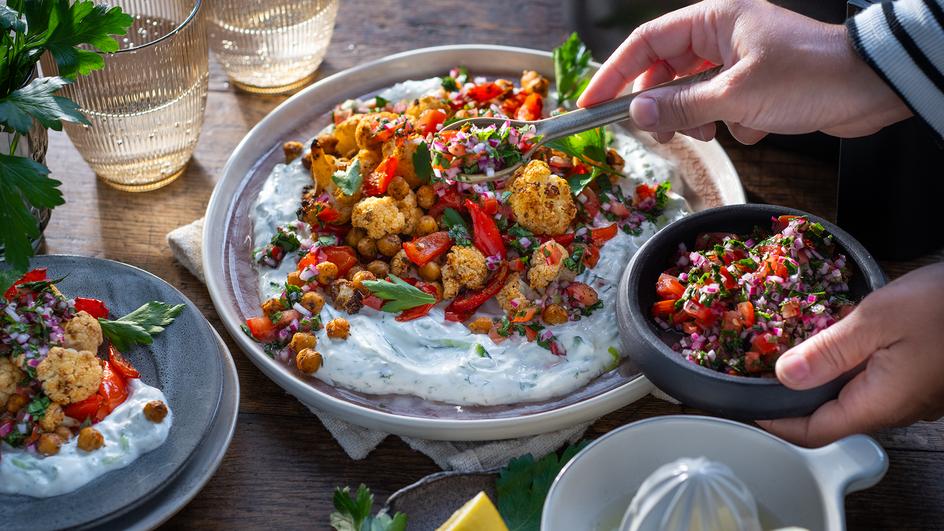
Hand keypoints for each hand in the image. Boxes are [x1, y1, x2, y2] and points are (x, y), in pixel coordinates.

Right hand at [577, 0, 911, 143]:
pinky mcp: (753, 86)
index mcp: (713, 20)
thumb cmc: (807, 77)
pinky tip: (753, 128)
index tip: (590, 105)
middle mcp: (720, 36)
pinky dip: (728, 125)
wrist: (870, 89)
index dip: (613, 75)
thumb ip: (680, 106)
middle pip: (664, 72)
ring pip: (690, 95)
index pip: (645, 44)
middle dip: (660, 106)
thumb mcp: (734, 96)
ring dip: (696, 119)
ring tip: (716, 130)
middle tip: (658, 134)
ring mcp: (737, 61)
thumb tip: (634, 114)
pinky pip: (718, 109)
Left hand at [757, 263, 943, 446]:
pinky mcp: (917, 380)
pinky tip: (828, 343)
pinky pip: (869, 382)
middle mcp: (894, 409)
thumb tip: (782, 376)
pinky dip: (841, 368)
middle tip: (755, 374)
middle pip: (829, 418)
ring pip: (849, 399)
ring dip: (816, 381)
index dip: (775, 423)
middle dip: (791, 400)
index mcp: (879, 404)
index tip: (745, 405)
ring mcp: (909, 397)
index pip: (814, 432)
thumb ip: (828, 350)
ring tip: (782, 354)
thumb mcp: (877, 319)